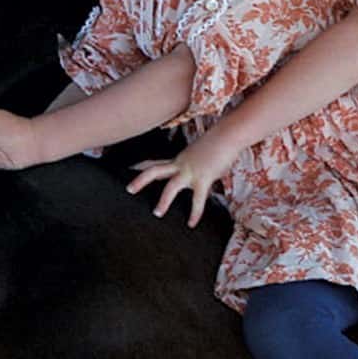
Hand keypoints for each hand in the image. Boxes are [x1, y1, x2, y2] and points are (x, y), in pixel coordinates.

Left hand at [125, 127, 241, 226]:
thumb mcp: (202, 153)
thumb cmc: (220, 142)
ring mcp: (190, 171)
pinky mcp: (203, 178)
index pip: (155, 163)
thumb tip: (204, 170)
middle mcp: (180, 164)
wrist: (228, 134)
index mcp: (179, 159)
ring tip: (157, 213)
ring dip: (163, 200)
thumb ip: (197, 163)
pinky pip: (197, 199)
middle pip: (154, 170)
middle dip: (140, 179)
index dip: (140, 167)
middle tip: (128, 189)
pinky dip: (195, 213)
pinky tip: (191, 224)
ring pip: (171, 186)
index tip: (128, 171)